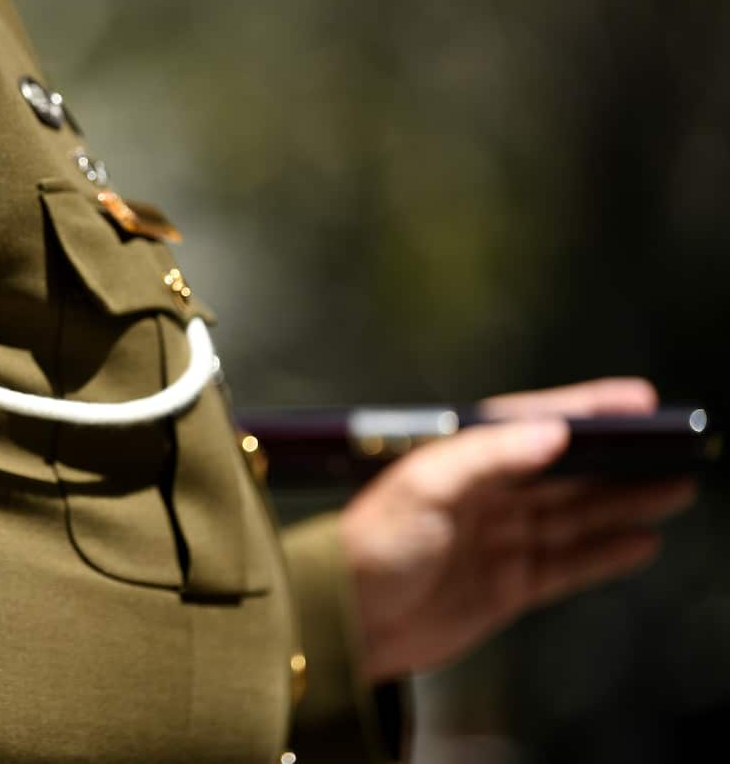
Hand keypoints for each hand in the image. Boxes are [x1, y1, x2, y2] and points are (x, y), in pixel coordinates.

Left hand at [340, 378, 696, 682]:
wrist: (346, 621)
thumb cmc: (370, 545)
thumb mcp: (423, 487)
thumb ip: (488, 456)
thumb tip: (552, 431)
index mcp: (461, 460)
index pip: (533, 424)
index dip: (587, 410)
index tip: (639, 401)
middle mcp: (485, 495)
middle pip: (565, 472)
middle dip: (619, 459)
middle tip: (675, 447)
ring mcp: (498, 540)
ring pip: (575, 516)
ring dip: (623, 503)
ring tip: (674, 488)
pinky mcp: (506, 585)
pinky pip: (567, 564)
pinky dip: (605, 553)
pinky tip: (641, 540)